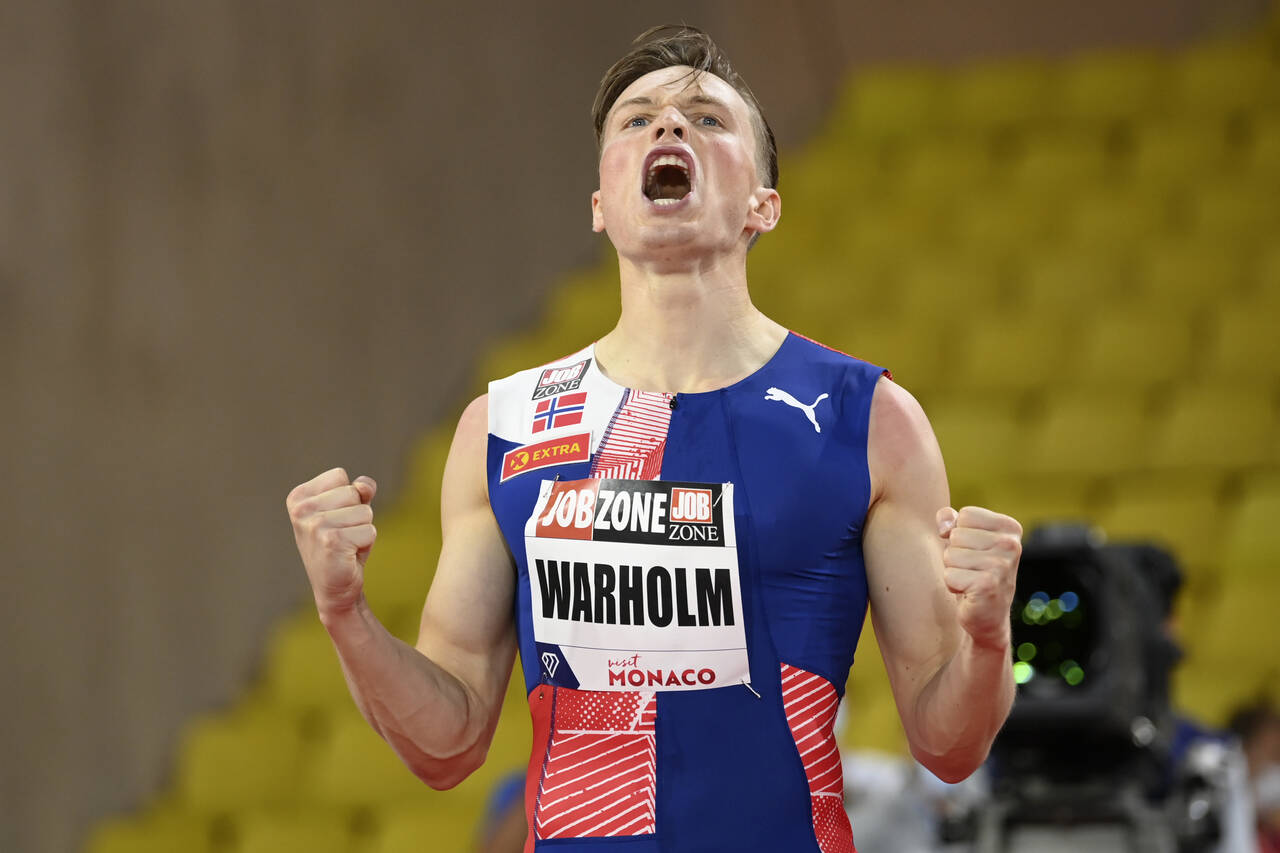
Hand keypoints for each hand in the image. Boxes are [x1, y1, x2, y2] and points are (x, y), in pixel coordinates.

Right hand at [286, 467, 377, 613]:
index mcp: (298, 497)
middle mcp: (301, 510)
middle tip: (343, 535)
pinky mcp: (331, 541)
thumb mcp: (350, 511)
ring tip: (346, 545)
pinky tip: (348, 556)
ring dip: (362, 530)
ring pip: (365, 512)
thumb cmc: (342, 545)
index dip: (348, 497)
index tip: (336, 518)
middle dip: (358, 514)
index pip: (339, 475)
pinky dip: (365, 544)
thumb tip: (364, 486)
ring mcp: (314, 526)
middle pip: (353, 492)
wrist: (335, 588)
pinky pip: (369, 531)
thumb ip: (359, 490)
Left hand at [937, 506, 1021, 650]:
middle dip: (955, 553)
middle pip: (956, 534)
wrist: (987, 614)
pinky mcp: (988, 585)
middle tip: (973, 569)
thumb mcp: (964, 539)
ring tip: (971, 579)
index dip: (960, 533)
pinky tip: (970, 591)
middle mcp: (1011, 544)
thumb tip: (944, 526)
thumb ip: (950, 520)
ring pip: (950, 555)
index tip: (975, 550)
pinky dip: (953, 585)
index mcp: (1010, 528)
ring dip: (953, 570)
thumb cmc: (974, 570)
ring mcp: (1002, 565)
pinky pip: (949, 575)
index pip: (966, 515)